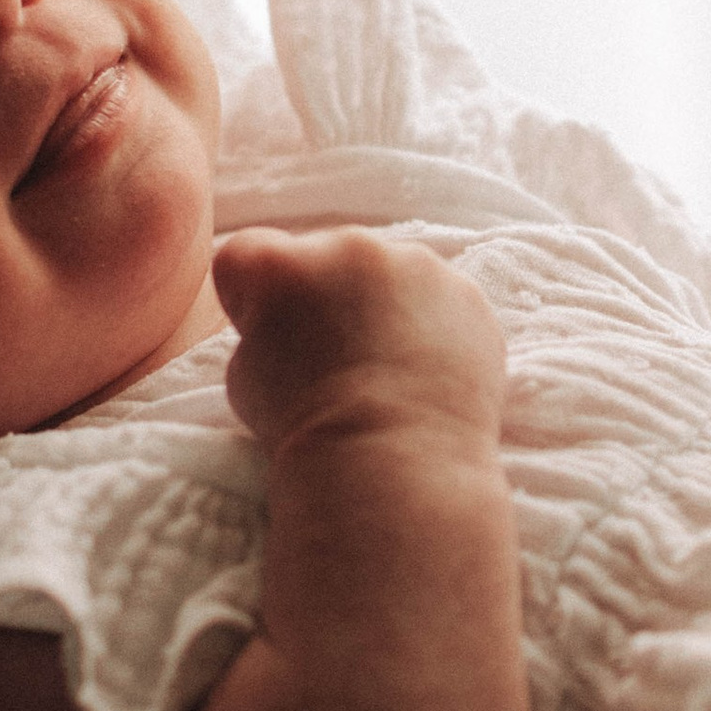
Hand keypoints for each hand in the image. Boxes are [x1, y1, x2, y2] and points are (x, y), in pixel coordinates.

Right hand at [217, 226, 507, 453]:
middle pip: (324, 256)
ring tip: (384, 369)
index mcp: (276, 265)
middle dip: (323, 296)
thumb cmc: (305, 431)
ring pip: (386, 273)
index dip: (252, 298)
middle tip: (332, 356)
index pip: (246, 255)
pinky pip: (438, 298)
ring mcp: (414, 262)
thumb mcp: (245, 377)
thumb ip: (265, 331)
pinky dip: (430, 326)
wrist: (393, 465)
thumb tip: (290, 325)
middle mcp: (345, 246)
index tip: (267, 332)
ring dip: (380, 305)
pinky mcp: (465, 292)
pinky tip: (422, 373)